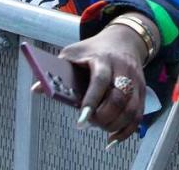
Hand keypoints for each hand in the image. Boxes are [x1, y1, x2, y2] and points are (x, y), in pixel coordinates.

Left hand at [58, 23, 146, 144]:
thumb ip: (57, 70)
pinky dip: (126, 131)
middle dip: (103, 117)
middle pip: (118, 98)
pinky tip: (112, 138)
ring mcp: (135, 81)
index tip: (81, 121)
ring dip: (114, 125)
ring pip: (131, 110)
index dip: (91, 101)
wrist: (124, 40)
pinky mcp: (142, 91)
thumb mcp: (73, 53)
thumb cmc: (93, 50)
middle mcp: (123, 69)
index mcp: (103, 59)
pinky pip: (137, 116)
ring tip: (98, 126)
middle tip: (88, 123)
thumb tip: (37, 89)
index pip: (100, 81)